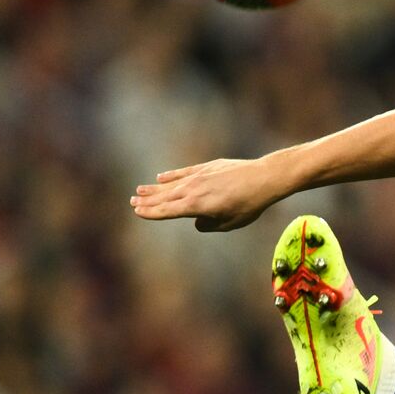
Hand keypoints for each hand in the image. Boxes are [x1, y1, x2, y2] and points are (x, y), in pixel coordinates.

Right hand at [131, 157, 283, 231]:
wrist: (263, 178)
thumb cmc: (249, 205)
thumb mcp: (229, 223)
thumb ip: (209, 226)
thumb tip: (197, 222)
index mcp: (196, 206)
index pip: (167, 211)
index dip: (151, 212)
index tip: (137, 212)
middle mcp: (193, 190)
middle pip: (164, 197)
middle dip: (147, 200)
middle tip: (132, 202)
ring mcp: (199, 177)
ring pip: (171, 184)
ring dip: (154, 188)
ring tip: (139, 190)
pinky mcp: (207, 167)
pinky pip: (184, 172)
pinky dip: (172, 175)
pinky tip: (161, 177)